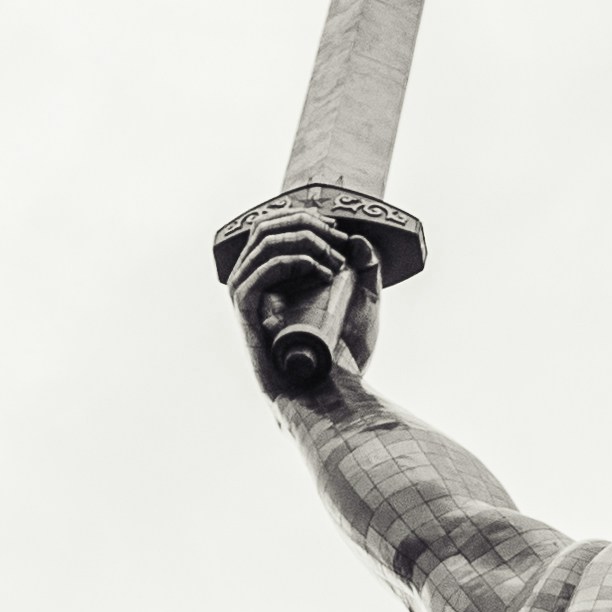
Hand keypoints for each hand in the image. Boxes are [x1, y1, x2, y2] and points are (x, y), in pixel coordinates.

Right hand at [219, 195, 382, 403]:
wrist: (333, 394)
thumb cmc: (343, 357)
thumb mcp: (363, 305)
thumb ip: (366, 271)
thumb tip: (361, 241)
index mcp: (269, 278)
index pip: (272, 226)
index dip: (304, 217)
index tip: (338, 230)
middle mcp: (251, 282)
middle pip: (266, 226)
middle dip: (307, 223)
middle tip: (339, 239)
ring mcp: (245, 296)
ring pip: (265, 242)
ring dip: (305, 241)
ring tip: (336, 261)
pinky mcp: (245, 310)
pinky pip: (261, 269)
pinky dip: (294, 261)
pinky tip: (322, 274)